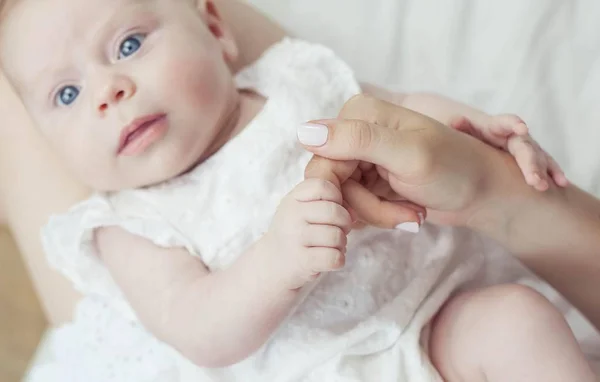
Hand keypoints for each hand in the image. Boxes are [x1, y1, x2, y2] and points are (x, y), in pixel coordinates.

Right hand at [264, 179, 351, 288]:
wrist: (271, 264)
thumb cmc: (296, 233)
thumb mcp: (304, 211)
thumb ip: (330, 205)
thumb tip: (354, 214)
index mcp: (293, 198)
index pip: (324, 186)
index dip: (337, 198)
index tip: (332, 211)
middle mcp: (291, 215)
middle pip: (335, 212)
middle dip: (345, 223)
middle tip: (338, 231)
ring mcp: (295, 238)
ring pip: (336, 236)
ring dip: (341, 244)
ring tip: (332, 246)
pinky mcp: (301, 261)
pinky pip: (334, 257)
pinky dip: (338, 260)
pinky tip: (330, 259)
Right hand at [299, 94, 513, 229]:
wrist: (485, 192)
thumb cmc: (456, 169)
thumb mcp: (408, 155)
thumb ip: (357, 141)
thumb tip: (302, 131)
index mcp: (359, 115)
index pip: (322, 162)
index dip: (343, 193)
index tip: (374, 211)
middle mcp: (356, 132)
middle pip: (331, 183)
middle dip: (366, 207)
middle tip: (404, 216)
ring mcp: (363, 157)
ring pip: (344, 198)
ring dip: (379, 214)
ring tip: (414, 214)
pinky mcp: (371, 178)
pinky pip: (358, 204)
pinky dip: (382, 215)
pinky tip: (409, 213)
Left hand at [450, 114, 567, 190]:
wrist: (475, 137)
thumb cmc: (467, 135)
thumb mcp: (461, 130)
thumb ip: (459, 126)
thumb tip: (457, 122)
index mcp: (496, 126)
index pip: (506, 122)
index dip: (514, 124)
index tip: (522, 128)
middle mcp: (515, 135)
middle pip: (525, 146)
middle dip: (531, 163)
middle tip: (533, 180)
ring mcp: (525, 146)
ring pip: (538, 157)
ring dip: (543, 171)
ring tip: (544, 186)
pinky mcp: (530, 158)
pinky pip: (544, 165)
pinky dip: (552, 173)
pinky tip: (560, 184)